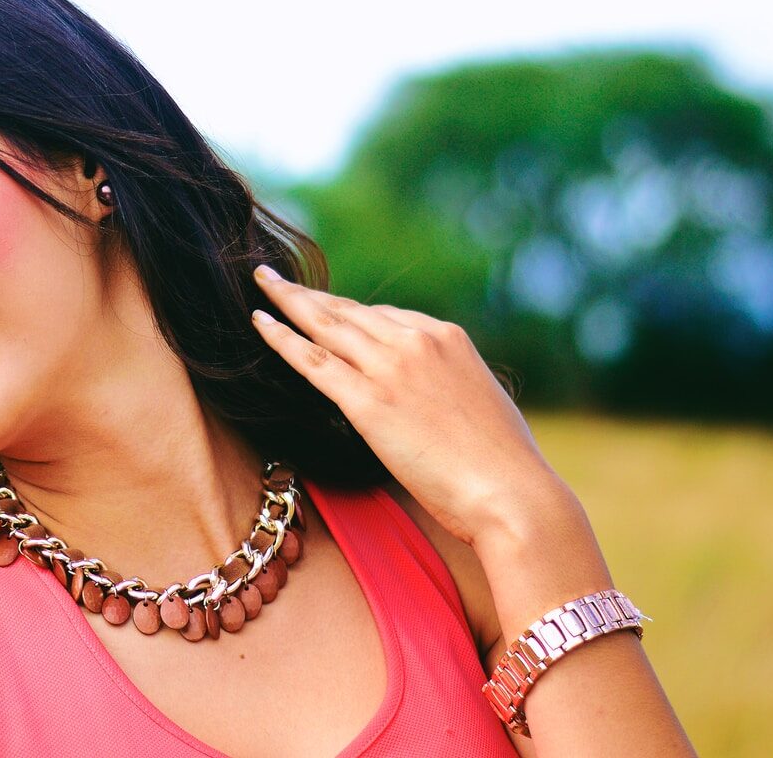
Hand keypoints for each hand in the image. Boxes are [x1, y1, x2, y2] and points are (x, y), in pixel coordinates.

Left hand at [250, 264, 566, 548]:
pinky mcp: (368, 402)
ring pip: (325, 324)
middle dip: (310, 294)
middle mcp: (417, 340)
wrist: (513, 495)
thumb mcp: (479, 402)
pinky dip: (280, 338)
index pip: (384, 315)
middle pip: (348, 310)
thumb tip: (431, 396)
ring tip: (261, 283)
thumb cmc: (504, 465)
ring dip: (287, 300)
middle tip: (276, 278)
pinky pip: (312, 361)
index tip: (323, 308)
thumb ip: (448, 385)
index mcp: (448, 337)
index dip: (347, 312)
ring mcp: (390, 368)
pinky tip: (259, 323)